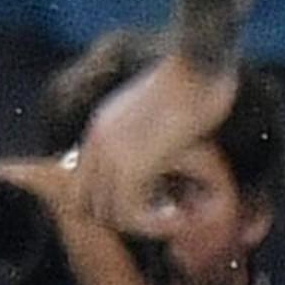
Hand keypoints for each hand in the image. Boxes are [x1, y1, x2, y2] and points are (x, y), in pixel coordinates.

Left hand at [71, 54, 235, 236]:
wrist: (200, 58)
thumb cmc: (198, 76)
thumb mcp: (166, 106)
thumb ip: (157, 131)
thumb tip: (176, 147)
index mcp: (102, 129)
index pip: (84, 185)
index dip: (115, 202)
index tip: (154, 202)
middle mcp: (98, 143)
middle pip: (88, 205)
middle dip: (126, 218)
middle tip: (165, 213)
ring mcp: (112, 154)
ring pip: (107, 215)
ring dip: (143, 226)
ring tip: (176, 217)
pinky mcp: (134, 164)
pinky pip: (130, 214)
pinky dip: (155, 225)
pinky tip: (180, 216)